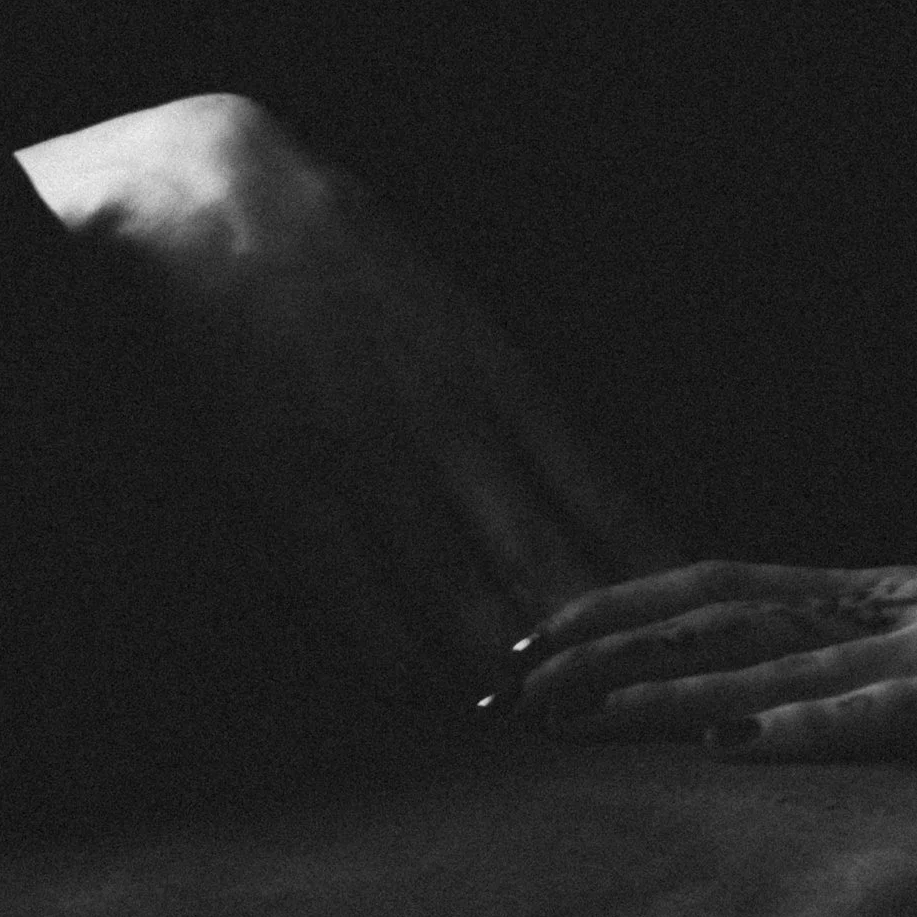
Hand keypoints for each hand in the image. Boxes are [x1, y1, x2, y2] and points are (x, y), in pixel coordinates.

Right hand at [18, 93, 671, 704]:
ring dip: (505, 670)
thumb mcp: (449, 311)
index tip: (692, 621)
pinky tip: (424, 689)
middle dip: (593, 641)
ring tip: (538, 717)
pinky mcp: (293, 480)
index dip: (646, 569)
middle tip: (631, 697)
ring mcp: (372, 456)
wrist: (224, 199)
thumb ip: (502, 394)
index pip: (598, 492)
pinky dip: (400, 656)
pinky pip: (360, 597)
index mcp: (496, 370)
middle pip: (548, 561)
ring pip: (463, 598)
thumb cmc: (346, 257)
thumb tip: (567, 477)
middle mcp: (450, 420)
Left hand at [502, 529, 916, 765]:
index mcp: (915, 592)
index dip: (631, 603)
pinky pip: (904, 709)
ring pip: (786, 657)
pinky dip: (816, 720)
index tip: (536, 631)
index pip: (739, 586)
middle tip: (501, 669)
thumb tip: (824, 694)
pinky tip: (744, 734)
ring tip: (571, 706)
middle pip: (730, 608)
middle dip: (608, 641)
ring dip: (667, 684)